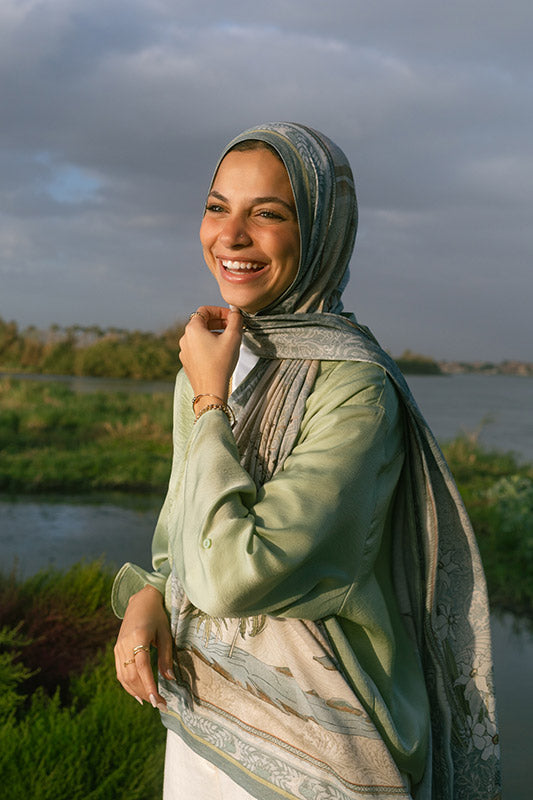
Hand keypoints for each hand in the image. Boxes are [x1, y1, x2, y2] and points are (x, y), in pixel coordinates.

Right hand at [114, 585, 173, 708]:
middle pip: (131, 675)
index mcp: (138, 637)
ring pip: (124, 676)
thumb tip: (170, 679)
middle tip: (159, 704)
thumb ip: (166, 656)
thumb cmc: (157, 616)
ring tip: (150, 702)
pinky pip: (120, 672)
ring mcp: (118, 647)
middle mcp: (125, 643)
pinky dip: (128, 685)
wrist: (140, 601)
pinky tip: (138, 693)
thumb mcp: (166, 633)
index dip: (149, 685)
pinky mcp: (116, 650)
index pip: (142, 667)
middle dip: (145, 692)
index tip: (157, 700)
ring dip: (136, 691)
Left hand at [179, 306, 242, 402]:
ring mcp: (184, 351)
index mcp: (193, 329)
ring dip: (214, 334)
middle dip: (218, 322)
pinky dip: (208, 346)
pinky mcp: (187, 362)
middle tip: (233, 327)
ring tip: (228, 341)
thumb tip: (235, 312)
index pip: (204, 310)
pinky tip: (219, 354)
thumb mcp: (233, 337)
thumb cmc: (221, 363)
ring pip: (200, 336)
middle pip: (201, 323)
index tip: (232, 317)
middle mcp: (185, 338)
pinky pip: (197, 348)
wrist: (211, 390)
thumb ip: (235, 320)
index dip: (220, 311)